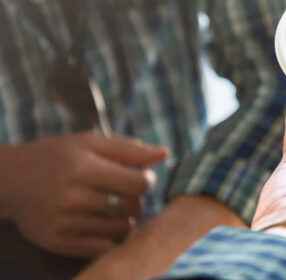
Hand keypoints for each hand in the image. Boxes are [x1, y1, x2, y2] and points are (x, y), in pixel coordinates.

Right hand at [0, 132, 167, 256]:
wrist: (11, 180)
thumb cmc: (59, 156)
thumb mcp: (91, 142)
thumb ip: (130, 149)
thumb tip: (165, 153)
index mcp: (84, 168)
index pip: (139, 183)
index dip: (146, 180)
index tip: (138, 177)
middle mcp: (72, 197)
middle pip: (132, 207)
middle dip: (136, 199)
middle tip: (123, 192)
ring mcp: (64, 223)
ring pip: (121, 230)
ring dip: (124, 219)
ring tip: (111, 206)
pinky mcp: (58, 242)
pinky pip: (103, 248)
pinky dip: (110, 237)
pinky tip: (101, 222)